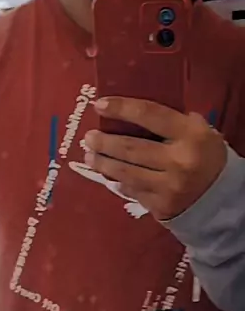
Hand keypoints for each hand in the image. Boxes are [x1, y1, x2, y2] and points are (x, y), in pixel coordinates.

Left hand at [83, 97, 226, 220]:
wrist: (222, 199)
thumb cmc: (207, 158)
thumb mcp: (200, 132)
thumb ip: (173, 122)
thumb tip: (134, 112)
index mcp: (190, 136)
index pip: (150, 116)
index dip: (122, 108)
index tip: (100, 105)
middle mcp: (178, 161)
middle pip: (131, 148)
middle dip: (104, 142)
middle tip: (88, 137)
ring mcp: (167, 187)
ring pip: (126, 172)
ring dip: (103, 163)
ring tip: (90, 155)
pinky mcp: (159, 206)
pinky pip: (131, 190)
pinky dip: (117, 181)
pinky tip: (108, 174)